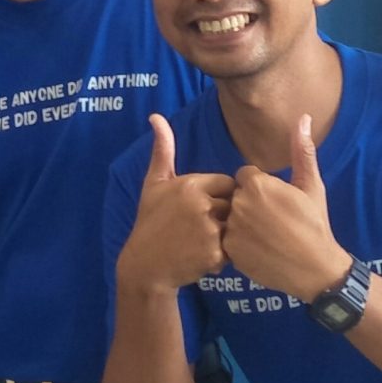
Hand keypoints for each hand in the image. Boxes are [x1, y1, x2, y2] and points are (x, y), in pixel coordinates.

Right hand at [116, 114, 233, 294]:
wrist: (144, 265)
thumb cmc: (150, 221)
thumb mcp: (154, 184)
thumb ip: (162, 150)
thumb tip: (156, 116)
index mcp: (191, 184)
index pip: (227, 184)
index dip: (219, 196)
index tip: (202, 209)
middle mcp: (201, 204)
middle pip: (234, 204)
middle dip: (224, 215)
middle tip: (201, 229)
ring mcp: (209, 230)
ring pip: (236, 226)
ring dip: (226, 235)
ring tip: (202, 241)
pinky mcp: (215, 254)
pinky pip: (234, 249)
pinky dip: (223, 255)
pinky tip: (202, 256)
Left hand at [224, 115, 348, 301]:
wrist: (316, 269)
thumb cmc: (315, 224)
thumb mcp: (311, 186)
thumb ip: (302, 151)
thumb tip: (303, 117)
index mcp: (257, 184)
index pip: (245, 177)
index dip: (261, 189)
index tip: (276, 203)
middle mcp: (239, 204)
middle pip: (236, 197)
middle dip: (250, 206)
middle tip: (273, 222)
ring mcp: (232, 228)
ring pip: (230, 218)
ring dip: (242, 224)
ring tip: (266, 237)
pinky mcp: (230, 250)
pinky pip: (227, 240)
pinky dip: (239, 244)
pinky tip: (259, 250)